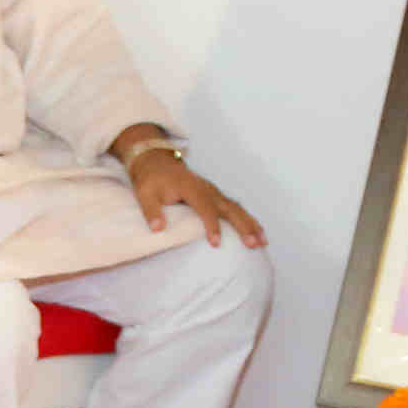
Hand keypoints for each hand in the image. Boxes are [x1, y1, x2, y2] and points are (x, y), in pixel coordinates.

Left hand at [129, 150, 265, 249]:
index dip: (211, 225)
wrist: (157, 163)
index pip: (205, 207)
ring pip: (237, 209)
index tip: (215, 243)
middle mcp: (208, 189)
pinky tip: (258, 233)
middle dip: (243, 226)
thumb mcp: (144, 194)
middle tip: (253, 244)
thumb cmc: (151, 180)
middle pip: (229, 208)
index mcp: (191, 188)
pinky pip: (235, 208)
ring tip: (262, 242)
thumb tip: (157, 228)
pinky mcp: (216, 196)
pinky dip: (248, 220)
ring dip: (251, 224)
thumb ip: (151, 211)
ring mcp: (214, 192)